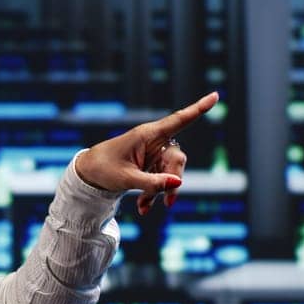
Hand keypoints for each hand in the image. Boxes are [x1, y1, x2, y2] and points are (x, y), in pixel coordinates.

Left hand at [74, 92, 217, 214]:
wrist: (88, 175)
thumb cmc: (103, 169)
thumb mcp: (126, 178)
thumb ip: (152, 182)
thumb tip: (178, 184)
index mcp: (147, 134)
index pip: (178, 120)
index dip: (198, 108)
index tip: (215, 95)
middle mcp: (154, 141)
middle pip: (176, 159)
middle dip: (172, 180)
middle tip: (167, 201)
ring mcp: (154, 154)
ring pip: (170, 173)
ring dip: (160, 192)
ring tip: (143, 206)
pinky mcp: (151, 166)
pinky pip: (161, 181)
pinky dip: (153, 194)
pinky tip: (143, 208)